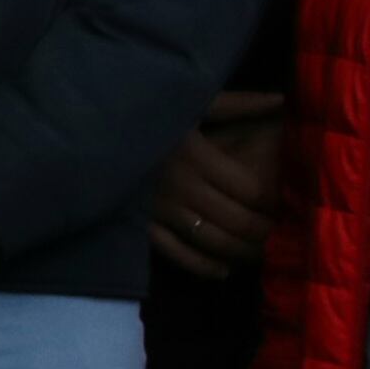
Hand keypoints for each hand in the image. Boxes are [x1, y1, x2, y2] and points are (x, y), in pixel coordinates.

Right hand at [149, 90, 284, 280]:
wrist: (89, 131)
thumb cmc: (146, 115)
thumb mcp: (191, 103)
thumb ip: (236, 103)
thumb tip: (280, 98)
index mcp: (197, 157)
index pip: (251, 191)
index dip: (271, 202)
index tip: (279, 204)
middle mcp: (182, 188)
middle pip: (238, 221)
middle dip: (262, 232)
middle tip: (274, 233)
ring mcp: (160, 211)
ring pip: (213, 241)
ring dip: (241, 252)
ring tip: (256, 251)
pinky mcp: (140, 225)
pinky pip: (178, 255)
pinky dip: (205, 267)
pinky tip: (222, 269)